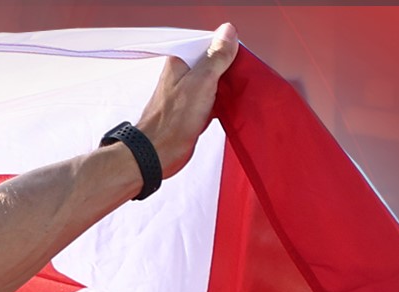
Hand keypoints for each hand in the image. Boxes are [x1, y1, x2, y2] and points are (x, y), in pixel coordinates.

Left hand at [134, 23, 239, 177]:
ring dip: (228, 87)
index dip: (226, 49)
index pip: (209, 44)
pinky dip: (223, 102)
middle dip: (229, 69)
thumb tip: (228, 32)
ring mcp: (188, 94)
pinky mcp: (192, 111)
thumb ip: (216, 56)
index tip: (238, 58)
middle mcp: (182, 76)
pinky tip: (231, 106)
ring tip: (237, 91)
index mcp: (180, 62)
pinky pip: (214, 100)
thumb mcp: (201, 81)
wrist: (158, 153)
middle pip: (214, 63)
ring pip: (216, 82)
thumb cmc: (172, 120)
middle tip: (240, 76)